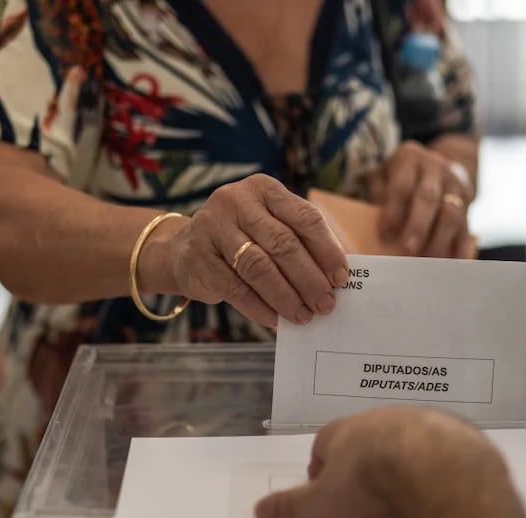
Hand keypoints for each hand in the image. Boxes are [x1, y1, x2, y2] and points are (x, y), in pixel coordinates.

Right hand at [161, 174, 348, 327]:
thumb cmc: (242, 240)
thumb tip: (335, 278)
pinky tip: (276, 320)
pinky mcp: (198, 258)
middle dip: (309, 279)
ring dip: (286, 297)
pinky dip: (260, 308)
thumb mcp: (270, 227)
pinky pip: (236, 288)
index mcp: (264, 189)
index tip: (342, 278)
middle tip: (326, 303)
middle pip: (283, 243)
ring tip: (304, 315)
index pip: (305, 217)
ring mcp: (213, 227)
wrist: (184, 249)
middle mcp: (237, 201)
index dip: (327, 250)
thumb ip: (300, 243)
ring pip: (259, 267)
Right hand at [255, 407, 499, 517]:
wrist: (436, 468)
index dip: (323, 467)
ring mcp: (423, 421)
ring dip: (404, 460)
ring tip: (404, 492)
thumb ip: (293, 507)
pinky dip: (438, 466)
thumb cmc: (370, 481)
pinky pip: (444, 449)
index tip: (326, 490)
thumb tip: (259, 511)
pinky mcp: (457, 435)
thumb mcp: (324, 501)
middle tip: (366, 494)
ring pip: (407, 439)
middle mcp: (383, 418)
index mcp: (345, 430)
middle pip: (367, 438)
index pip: (324, 443)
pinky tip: (439, 489)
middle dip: (364, 462)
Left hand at [368, 141, 473, 258]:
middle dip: (418, 226)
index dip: (393, 211)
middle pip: (428, 198)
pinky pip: (466, 225)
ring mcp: (454, 184)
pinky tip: (454, 262)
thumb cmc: (401, 176)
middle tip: (408, 250)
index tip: (385, 234)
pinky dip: (460, 245)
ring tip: (428, 260)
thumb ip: (379, 194)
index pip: (401, 185)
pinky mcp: (468, 201)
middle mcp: (435, 167)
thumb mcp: (384, 174)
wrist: (437, 164)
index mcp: (409, 158)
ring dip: (439, 238)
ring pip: (451, 212)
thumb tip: (378, 224)